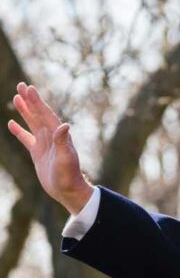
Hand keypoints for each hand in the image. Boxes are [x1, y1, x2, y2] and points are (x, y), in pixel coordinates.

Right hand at [7, 82, 93, 214]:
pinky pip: (27, 139)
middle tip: (20, 85)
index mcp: (58, 136)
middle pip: (38, 115)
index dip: (37, 102)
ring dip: (25, 111)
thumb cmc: (69, 176)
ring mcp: (44, 145)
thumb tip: (64, 125)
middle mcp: (52, 138)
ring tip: (16, 98)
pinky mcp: (38, 154)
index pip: (46, 114)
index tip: (29, 88)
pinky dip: (19, 131)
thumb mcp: (66, 159)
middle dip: (30, 101)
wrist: (68, 191)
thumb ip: (63, 142)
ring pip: (32, 123)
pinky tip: (11, 123)